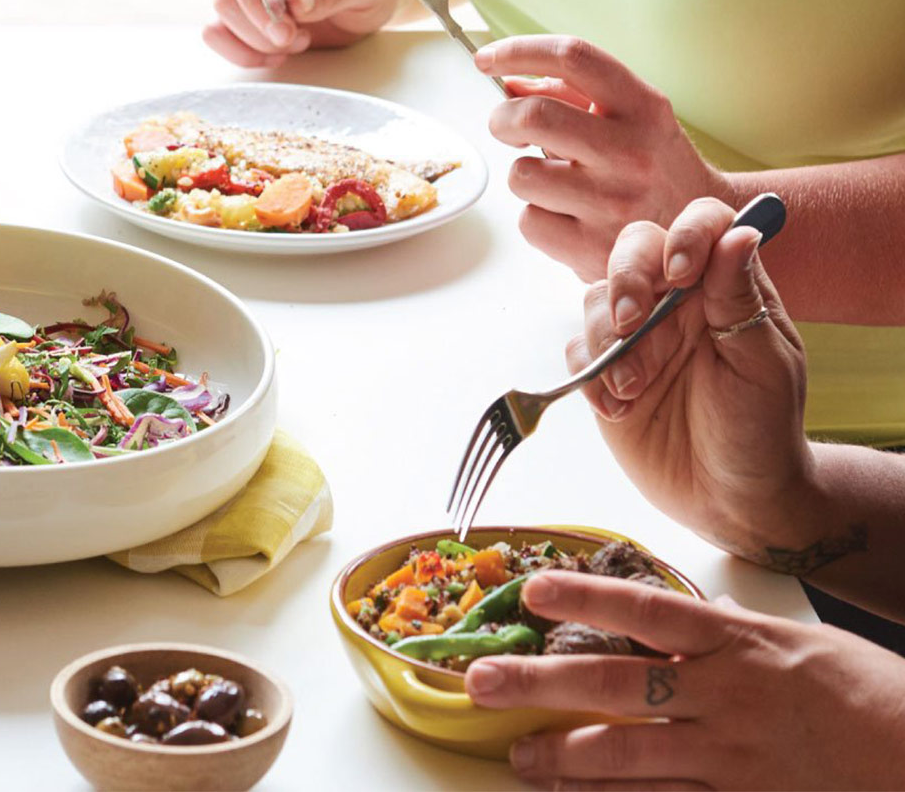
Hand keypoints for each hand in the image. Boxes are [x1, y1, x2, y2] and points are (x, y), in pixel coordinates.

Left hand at [467, 572, 904, 789]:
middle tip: (481, 682)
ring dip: (563, 756)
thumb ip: (730, 637)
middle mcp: (727, 695)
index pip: (647, 609)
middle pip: (613, 683)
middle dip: (538, 682)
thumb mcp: (800, 645)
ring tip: (520, 757)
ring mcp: (731, 755)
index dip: (585, 597)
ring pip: (626, 753)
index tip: (533, 589)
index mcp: (741, 643)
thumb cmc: (872, 698)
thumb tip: (679, 622)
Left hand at [477, 35, 730, 279]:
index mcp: (643, 107)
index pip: (574, 57)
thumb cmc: (652, 168)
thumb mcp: (632, 118)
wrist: (698, 237)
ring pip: (521, 174)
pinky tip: (564, 216)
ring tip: (552, 181)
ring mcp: (612, 203)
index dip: (520, 51)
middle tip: (505, 127)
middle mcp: (630, 152)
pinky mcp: (592, 248)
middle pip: (534, 115)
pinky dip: (535, 216)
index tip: (487, 58)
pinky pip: (529, 221)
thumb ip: (573, 94)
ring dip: (523, 174)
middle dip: (502, 119)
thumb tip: (511, 82)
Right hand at [570, 199, 809, 556]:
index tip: (680, 274)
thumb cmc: (761, 429)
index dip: (685, 235)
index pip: (702, 226)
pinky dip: (589, 376)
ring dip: (608, 341)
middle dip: (626, 282)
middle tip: (632, 323)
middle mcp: (677, 302)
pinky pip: (576, 352)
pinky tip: (618, 407)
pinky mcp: (605, 373)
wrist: (730, 498)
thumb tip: (739, 233)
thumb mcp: (764, 363)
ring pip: (596, 300)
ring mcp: (637, 337)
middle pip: (632, 250)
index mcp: (725, 288)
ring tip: (635, 388)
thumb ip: (741, 298)